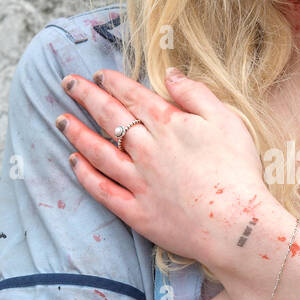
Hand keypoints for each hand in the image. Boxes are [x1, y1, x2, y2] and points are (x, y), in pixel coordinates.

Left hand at [56, 66, 268, 264]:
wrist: (236, 225)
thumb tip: (170, 74)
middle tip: (68, 83)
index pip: (133, 96)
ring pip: (99, 152)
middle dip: (86, 97)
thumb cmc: (238, 171)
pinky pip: (103, 191)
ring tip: (60, 121)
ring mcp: (138, 182)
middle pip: (110, 118)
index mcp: (168, 125)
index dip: (113, 82)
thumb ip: (196, 93)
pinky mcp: (137, 212)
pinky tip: (74, 163)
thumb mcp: (225, 120)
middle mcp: (146, 150)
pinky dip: (86, 176)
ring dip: (77, 134)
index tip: (98, 74)